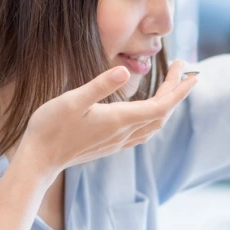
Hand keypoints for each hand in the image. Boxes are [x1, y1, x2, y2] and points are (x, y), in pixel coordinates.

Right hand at [17, 61, 197, 176]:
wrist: (38, 160)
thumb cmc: (51, 127)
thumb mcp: (72, 100)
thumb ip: (99, 85)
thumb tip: (125, 70)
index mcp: (119, 120)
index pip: (160, 106)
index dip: (178, 90)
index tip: (191, 73)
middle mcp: (123, 133)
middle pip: (161, 114)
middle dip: (176, 93)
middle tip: (184, 71)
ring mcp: (117, 142)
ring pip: (153, 125)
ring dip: (167, 106)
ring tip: (172, 89)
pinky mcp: (110, 146)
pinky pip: (142, 133)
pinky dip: (153, 118)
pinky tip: (148, 112)